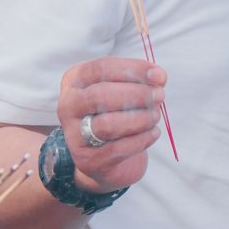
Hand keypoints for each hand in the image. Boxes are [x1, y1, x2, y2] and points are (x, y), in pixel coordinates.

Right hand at [58, 57, 167, 192]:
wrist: (104, 156)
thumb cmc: (115, 112)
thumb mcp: (121, 89)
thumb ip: (138, 80)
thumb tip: (158, 76)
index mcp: (74, 80)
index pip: (101, 69)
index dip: (133, 70)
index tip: (159, 76)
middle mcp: (68, 106)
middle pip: (100, 95)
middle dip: (137, 94)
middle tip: (160, 95)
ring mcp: (74, 135)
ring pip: (107, 125)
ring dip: (140, 118)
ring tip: (155, 116)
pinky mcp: (88, 159)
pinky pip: (118, 148)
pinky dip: (142, 139)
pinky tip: (153, 132)